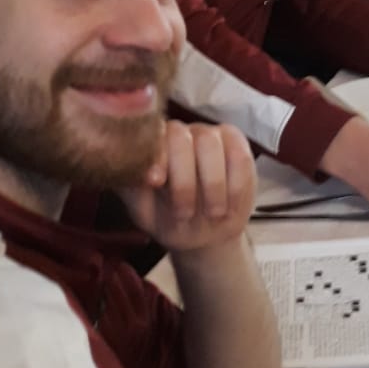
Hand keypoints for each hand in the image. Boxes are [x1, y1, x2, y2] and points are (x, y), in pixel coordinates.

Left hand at [122, 121, 256, 252]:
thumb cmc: (167, 217)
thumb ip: (133, 186)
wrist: (201, 235)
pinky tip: (230, 206)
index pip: (153, 135)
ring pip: (211, 143)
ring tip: (212, 214)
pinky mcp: (238, 145)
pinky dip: (235, 186)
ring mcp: (211, 135)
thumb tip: (128, 171)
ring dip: (212, 183)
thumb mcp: (143, 208)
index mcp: (155, 143)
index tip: (155, 182)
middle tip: (184, 214)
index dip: (156, 155)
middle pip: (182, 137)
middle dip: (184, 180)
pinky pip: (240, 157)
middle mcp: (182, 132)